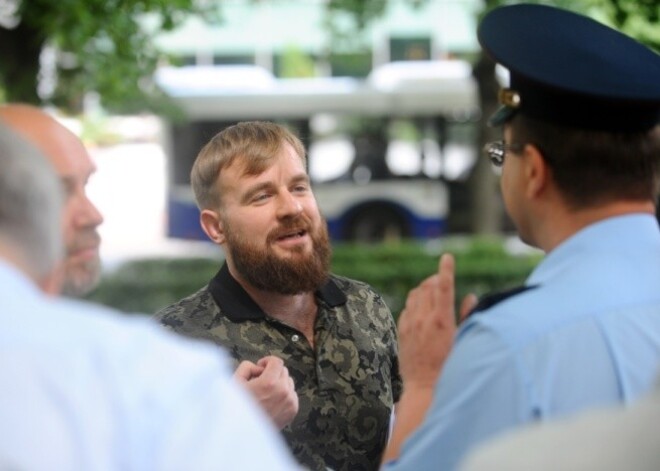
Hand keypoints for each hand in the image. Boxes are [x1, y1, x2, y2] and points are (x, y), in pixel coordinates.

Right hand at [234, 356, 298, 428]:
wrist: (242, 434)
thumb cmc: (236, 408)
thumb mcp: (235, 382)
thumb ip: (248, 367)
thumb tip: (259, 368)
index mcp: (269, 382)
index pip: (277, 362)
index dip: (268, 361)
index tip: (261, 367)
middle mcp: (283, 391)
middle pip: (283, 372)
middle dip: (272, 373)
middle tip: (260, 382)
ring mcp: (289, 402)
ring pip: (289, 383)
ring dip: (279, 384)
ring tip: (266, 393)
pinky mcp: (292, 411)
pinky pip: (292, 395)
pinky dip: (284, 395)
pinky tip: (272, 401)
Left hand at [397, 253, 459, 389]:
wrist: (424, 386)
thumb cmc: (449, 367)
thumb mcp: (463, 342)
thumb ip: (467, 316)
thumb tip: (470, 297)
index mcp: (442, 321)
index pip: (443, 287)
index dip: (446, 269)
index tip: (447, 257)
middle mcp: (423, 319)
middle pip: (428, 287)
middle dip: (436, 279)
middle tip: (443, 280)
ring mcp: (410, 324)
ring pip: (415, 294)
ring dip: (425, 288)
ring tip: (433, 291)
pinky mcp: (402, 330)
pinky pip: (407, 307)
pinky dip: (415, 302)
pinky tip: (422, 308)